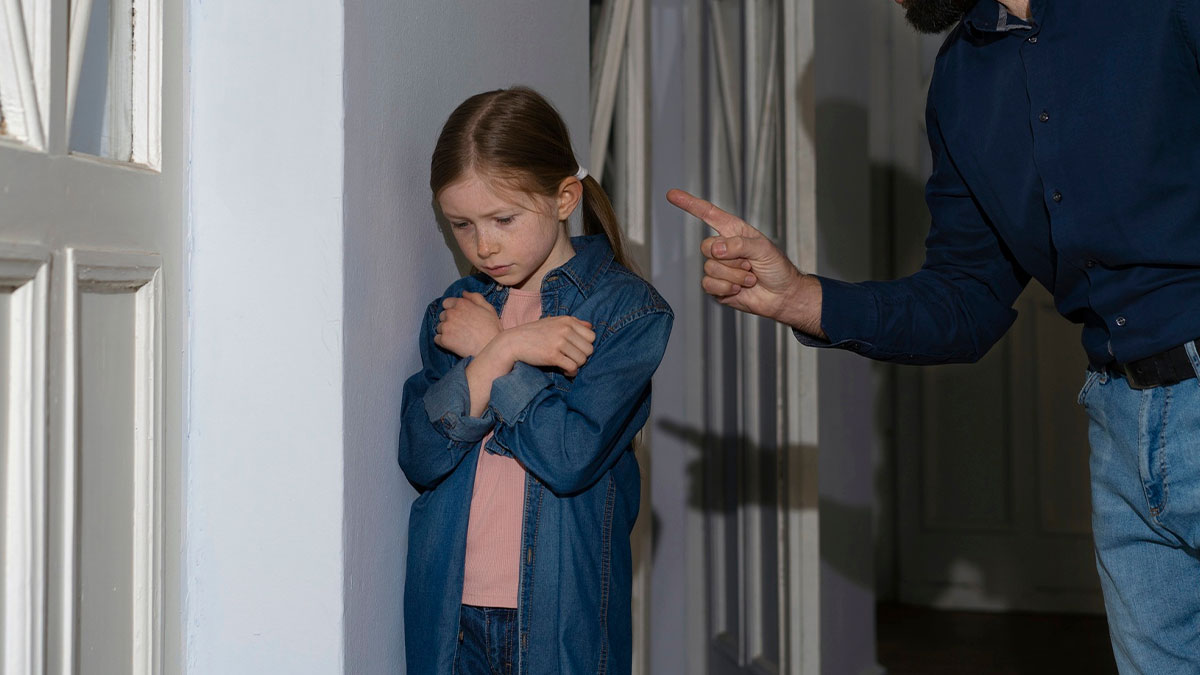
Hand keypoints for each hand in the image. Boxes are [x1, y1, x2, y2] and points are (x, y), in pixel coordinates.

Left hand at [434, 291, 501, 357]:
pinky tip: (454, 344)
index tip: (459, 316)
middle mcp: (451, 313)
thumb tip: (463, 293)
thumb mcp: (488, 308)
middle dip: (449, 320)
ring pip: (439, 327)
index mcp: (461, 304)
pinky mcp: (444, 340)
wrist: (490, 348)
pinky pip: (437, 339)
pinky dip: (443, 341)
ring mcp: (446, 326)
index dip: (452, 309)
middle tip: (460, 328)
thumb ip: (475, 297)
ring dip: (446, 331)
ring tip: (459, 337)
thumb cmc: (492, 329)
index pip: (446, 303)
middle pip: (442, 315)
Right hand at [495, 316, 595, 376]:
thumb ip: (572, 323)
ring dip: (576, 366)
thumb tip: (591, 326)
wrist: (513, 342)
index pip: (591, 336)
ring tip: (567, 365)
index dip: (585, 346)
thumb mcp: (553, 322)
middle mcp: (564, 330)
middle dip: (582, 357)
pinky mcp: (552, 356)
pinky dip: (571, 372)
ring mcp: (558, 342)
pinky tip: (565, 371)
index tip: (576, 350)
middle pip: (589, 349)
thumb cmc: (534, 333)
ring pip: (582, 359)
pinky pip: (572, 367)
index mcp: (567, 321)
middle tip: (571, 359)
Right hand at [666, 189, 823, 336]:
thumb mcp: (763, 248)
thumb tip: (716, 249)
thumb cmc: (777, 268)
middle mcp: (723, 248)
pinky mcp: (717, 286)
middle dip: (731, 258)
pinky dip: (727, 288)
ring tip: (749, 277)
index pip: (708, 214)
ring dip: (734, 275)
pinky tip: (740, 288)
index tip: (672, 195)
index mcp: (734, 231)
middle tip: (749, 263)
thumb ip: (739, 244)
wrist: (781, 295)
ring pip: (710, 268)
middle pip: (707, 247)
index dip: (690, 204)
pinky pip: (709, 285)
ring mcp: (719, 267)